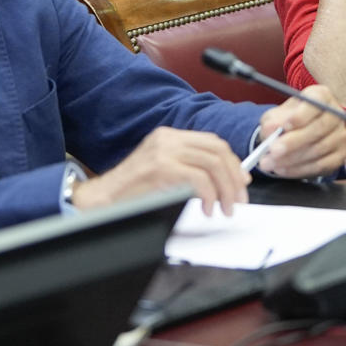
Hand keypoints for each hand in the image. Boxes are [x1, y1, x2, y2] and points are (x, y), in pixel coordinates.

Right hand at [74, 127, 248, 216]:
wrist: (103, 199)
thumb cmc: (132, 192)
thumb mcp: (163, 171)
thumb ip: (189, 168)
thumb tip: (223, 180)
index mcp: (168, 136)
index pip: (212, 142)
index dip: (232, 162)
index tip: (241, 182)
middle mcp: (168, 139)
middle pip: (217, 151)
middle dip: (234, 178)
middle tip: (238, 200)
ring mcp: (164, 152)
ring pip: (213, 164)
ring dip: (225, 190)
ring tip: (225, 209)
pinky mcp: (162, 168)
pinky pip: (199, 179)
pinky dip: (210, 196)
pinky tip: (207, 209)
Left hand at [254, 84, 345, 177]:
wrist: (296, 135)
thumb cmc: (286, 120)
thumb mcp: (275, 116)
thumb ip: (273, 121)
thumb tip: (270, 130)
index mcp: (321, 96)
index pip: (316, 102)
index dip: (301, 115)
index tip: (285, 126)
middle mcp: (336, 114)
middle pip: (319, 128)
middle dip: (293, 142)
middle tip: (273, 150)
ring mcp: (340, 135)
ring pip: (319, 149)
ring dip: (292, 159)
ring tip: (271, 163)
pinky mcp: (339, 155)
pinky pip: (321, 165)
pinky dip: (299, 169)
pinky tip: (283, 169)